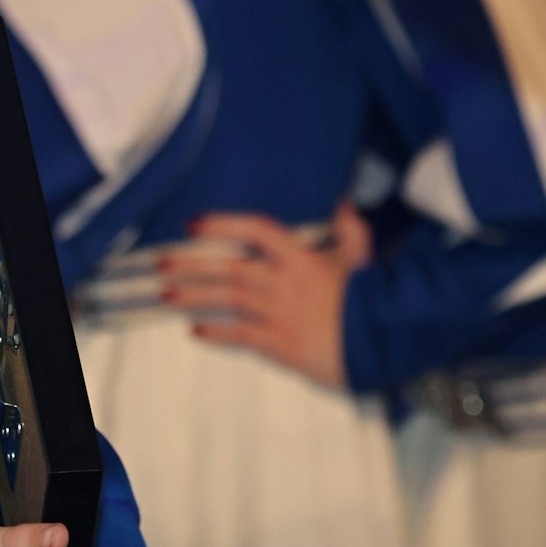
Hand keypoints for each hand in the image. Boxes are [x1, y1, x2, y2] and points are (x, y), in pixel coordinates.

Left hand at [156, 202, 373, 389]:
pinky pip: (241, 336)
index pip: (255, 231)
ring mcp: (280, 315)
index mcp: (302, 258)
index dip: (222, 224)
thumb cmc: (373, 300)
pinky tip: (195, 330)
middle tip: (160, 263)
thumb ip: (349, 228)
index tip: (193, 225)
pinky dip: (217, 333)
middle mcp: (285, 283)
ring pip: (228, 301)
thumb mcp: (362, 258)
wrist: (385, 346)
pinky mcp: (281, 345)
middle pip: (229, 269)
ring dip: (193, 296)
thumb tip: (341, 200)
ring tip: (165, 294)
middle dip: (191, 265)